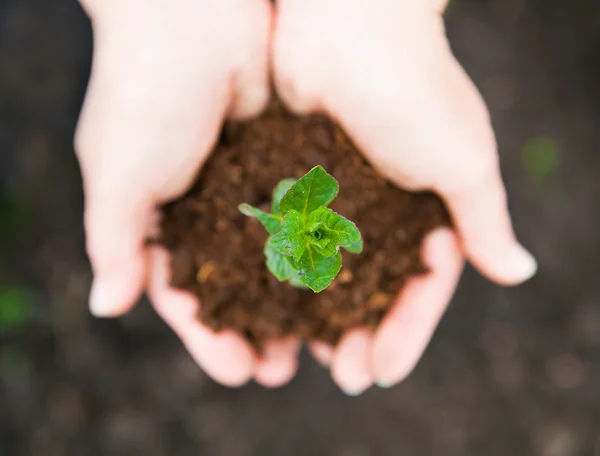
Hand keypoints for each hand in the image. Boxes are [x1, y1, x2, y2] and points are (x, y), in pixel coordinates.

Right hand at [75, 0, 299, 386]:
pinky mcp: (280, 159)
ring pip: (271, 256)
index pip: (181, 294)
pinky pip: (299, 213)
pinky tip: (340, 278)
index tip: (239, 370)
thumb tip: (107, 304)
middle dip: (255, 327)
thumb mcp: (117, 173)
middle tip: (283, 368)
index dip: (207, 336)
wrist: (193, 11)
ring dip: (291, 299)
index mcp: (155, 217)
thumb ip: (113, 242)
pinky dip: (315, 247)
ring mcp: (243, 184)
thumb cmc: (142, 89)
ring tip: (318, 339)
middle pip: (231, 285)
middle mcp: (201, 207)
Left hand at [273, 0, 536, 392]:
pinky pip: (289, 236)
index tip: (381, 371)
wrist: (344, 21)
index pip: (422, 286)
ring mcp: (337, 195)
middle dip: (360, 333)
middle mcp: (383, 207)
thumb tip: (518, 271)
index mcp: (429, 207)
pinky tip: (267, 305)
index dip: (404, 331)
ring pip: (326, 270)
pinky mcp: (296, 178)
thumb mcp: (463, 158)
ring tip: (300, 356)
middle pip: (372, 287)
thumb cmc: (413, 85)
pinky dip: (282, 272)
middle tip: (342, 376)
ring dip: (317, 314)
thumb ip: (483, 219)